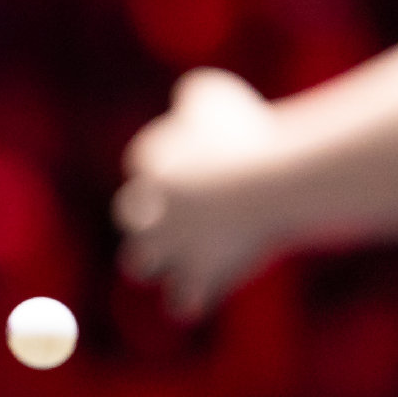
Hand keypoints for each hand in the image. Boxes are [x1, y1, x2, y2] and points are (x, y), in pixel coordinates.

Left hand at [115, 68, 283, 318]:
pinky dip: (190, 300)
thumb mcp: (218, 98)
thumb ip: (196, 95)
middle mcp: (149, 209)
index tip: (190, 169)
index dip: (165, 167)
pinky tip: (201, 297)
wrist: (269, 184)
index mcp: (150, 163)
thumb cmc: (250, 135)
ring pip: (140, 263)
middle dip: (144, 216)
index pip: (144, 164)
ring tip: (176, 261)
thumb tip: (188, 95)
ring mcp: (171, 245)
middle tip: (167, 217)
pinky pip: (185, 301)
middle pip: (128, 213)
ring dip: (153, 261)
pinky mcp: (199, 276)